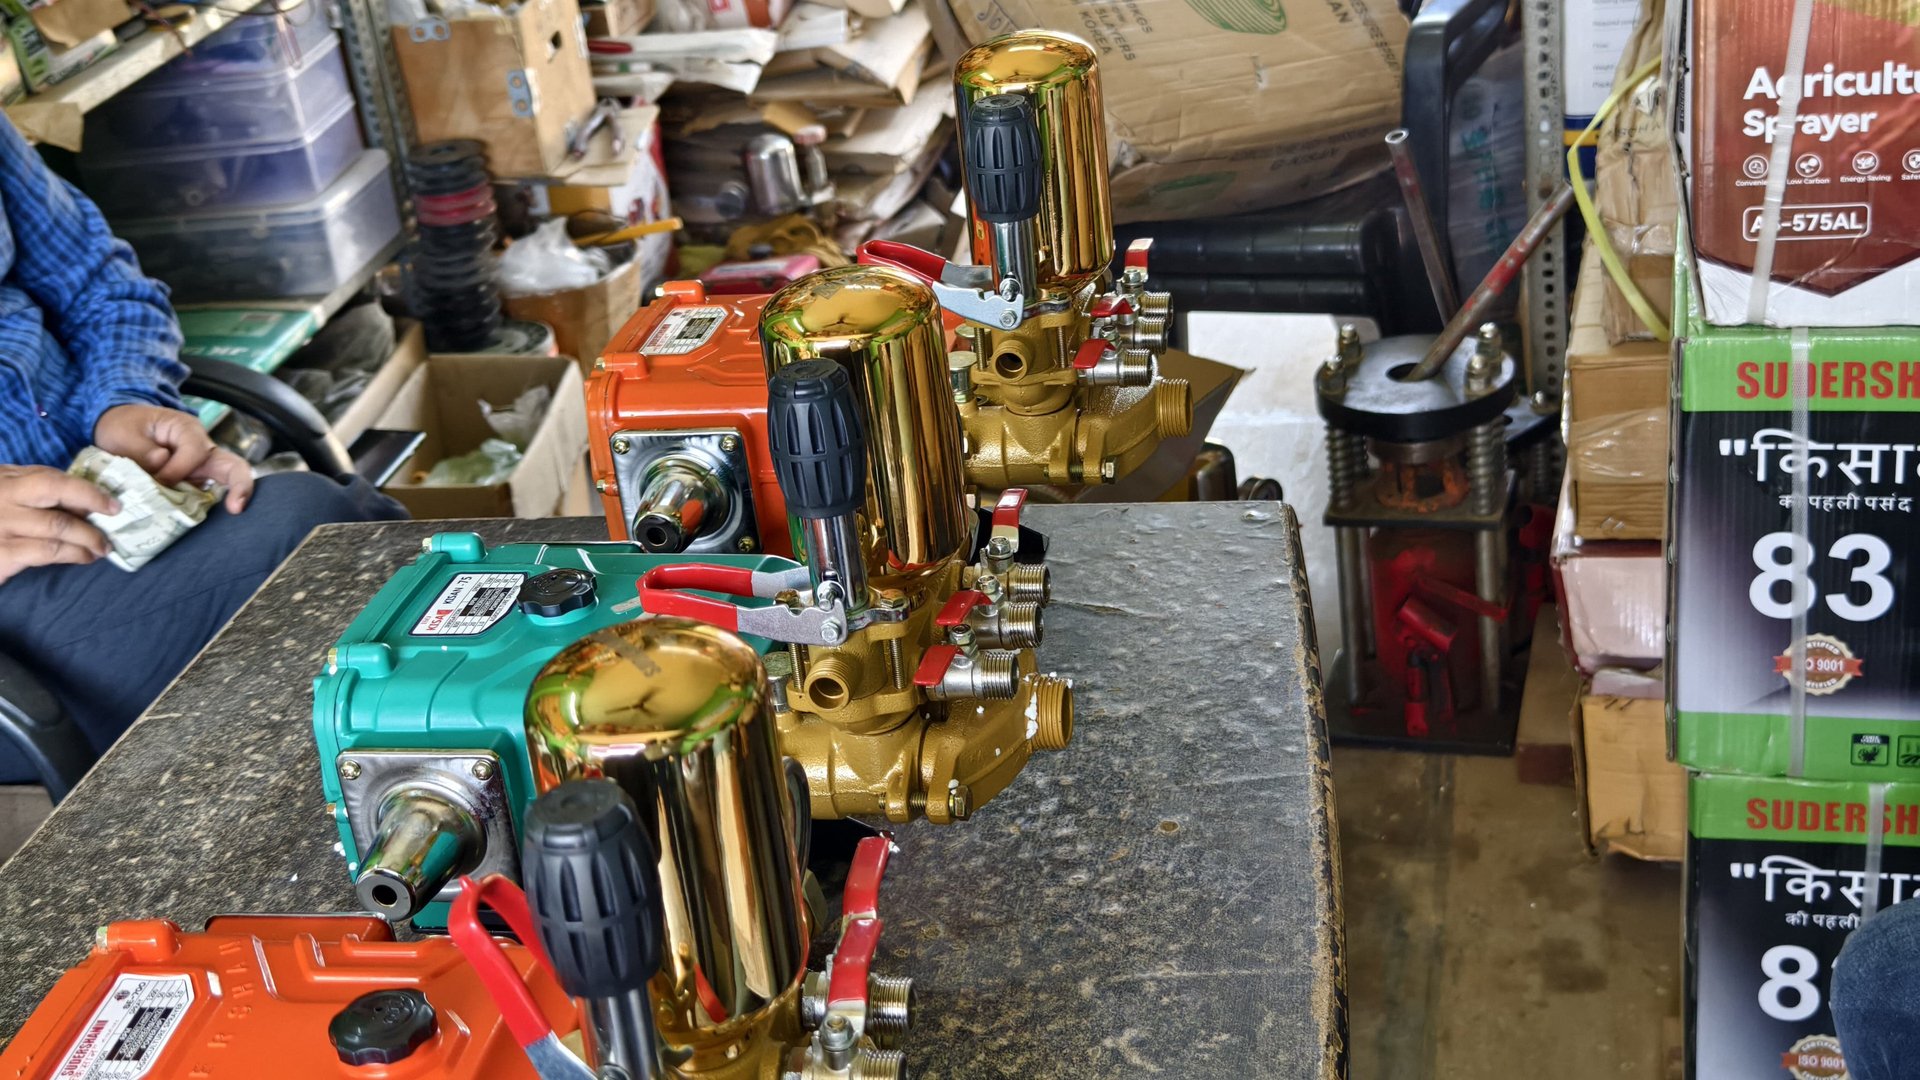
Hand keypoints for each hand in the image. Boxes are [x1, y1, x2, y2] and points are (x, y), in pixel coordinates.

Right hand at [0, 464, 119, 582]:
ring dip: (87, 543)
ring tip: (101, 549)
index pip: (53, 481)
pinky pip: (43, 554)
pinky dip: (70, 556)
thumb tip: (81, 495)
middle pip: (58, 510)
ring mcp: (1, 530)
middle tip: (111, 535)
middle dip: (92, 523)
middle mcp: (3, 503)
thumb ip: (35, 484)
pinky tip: (82, 558)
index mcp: (6, 481)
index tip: (114, 505)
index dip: (88, 493)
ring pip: (56, 535)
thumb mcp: (4, 485)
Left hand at [93, 404, 253, 513]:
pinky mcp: (193, 484)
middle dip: (240, 484)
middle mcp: (201, 449)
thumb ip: (141, 449)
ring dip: (228, 499)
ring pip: (226, 482)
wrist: (119, 430)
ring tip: (230, 513)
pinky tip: (195, 521)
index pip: (195, 451)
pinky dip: (206, 509)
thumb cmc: (122, 426)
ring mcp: (200, 469)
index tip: (157, 480)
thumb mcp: (122, 433)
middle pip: (232, 465)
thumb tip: (162, 460)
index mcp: (186, 430)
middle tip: (236, 508)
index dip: (178, 470)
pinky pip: (206, 497)